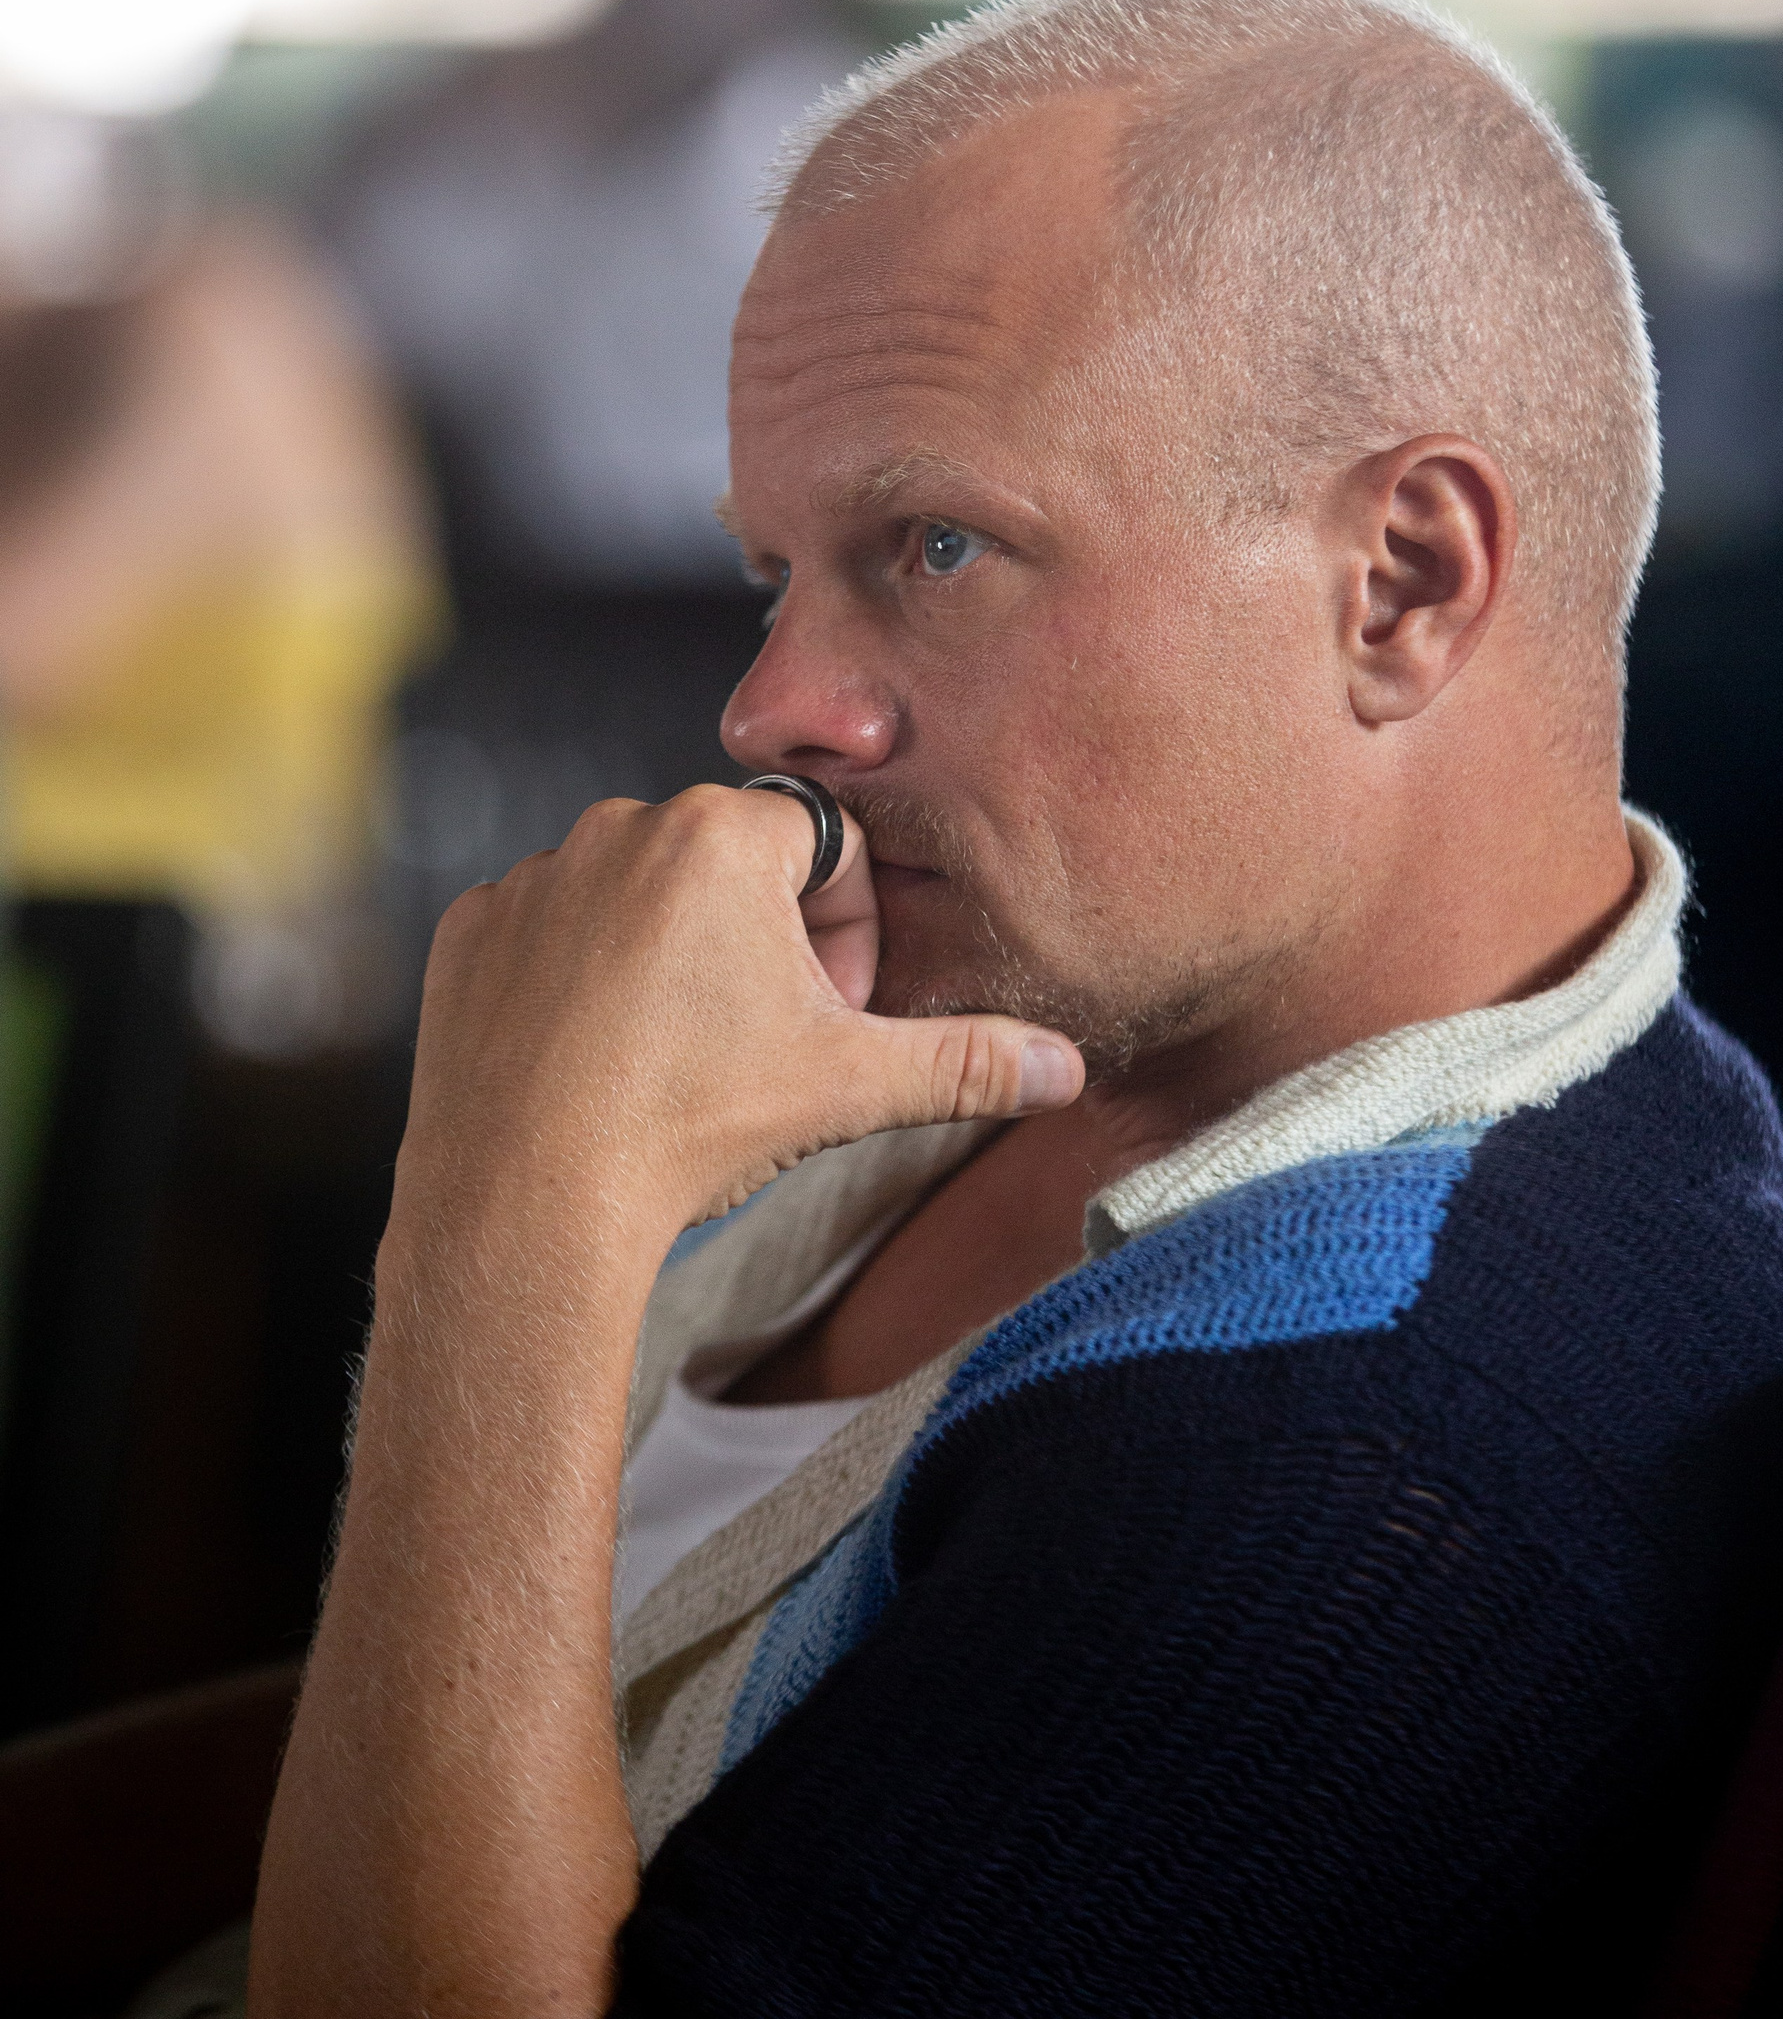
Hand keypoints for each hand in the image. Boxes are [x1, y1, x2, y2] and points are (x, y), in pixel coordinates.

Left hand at [394, 783, 1083, 1276]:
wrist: (527, 1203)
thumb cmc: (693, 1128)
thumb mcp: (849, 1086)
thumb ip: (965, 1061)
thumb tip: (1065, 1068)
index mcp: (723, 834)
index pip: (826, 846)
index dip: (845, 931)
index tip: (829, 1012)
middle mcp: (620, 825)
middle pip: (731, 865)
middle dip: (761, 940)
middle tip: (759, 1042)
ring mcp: (535, 873)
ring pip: (638, 892)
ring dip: (670, 951)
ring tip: (674, 1055)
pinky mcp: (471, 926)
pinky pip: (548, 926)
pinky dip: (578, 975)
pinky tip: (595, 1053)